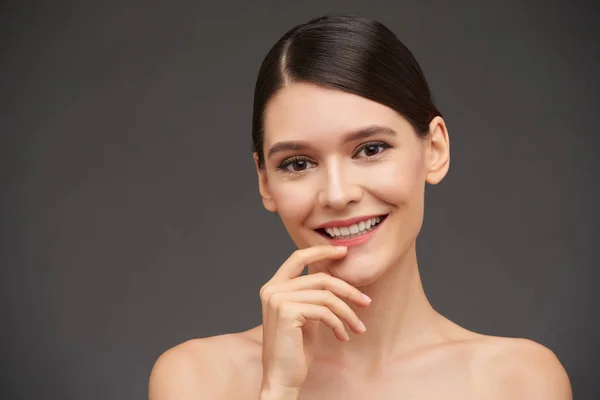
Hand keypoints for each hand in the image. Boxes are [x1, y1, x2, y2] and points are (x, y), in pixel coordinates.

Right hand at [259, 245, 371, 394]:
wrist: (282, 378)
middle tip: (366, 302)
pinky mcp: (286, 311)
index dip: (321, 251)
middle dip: (348, 290)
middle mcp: (272, 289)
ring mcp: (277, 299)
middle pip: (320, 278)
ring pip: (326, 296)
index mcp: (274, 286)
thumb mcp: (307, 316)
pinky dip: (339, 324)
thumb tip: (338, 280)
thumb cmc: (296, 350)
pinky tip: (343, 337)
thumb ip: (314, 296)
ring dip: (348, 312)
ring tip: (358, 327)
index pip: (297, 258)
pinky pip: (324, 311)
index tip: (344, 251)